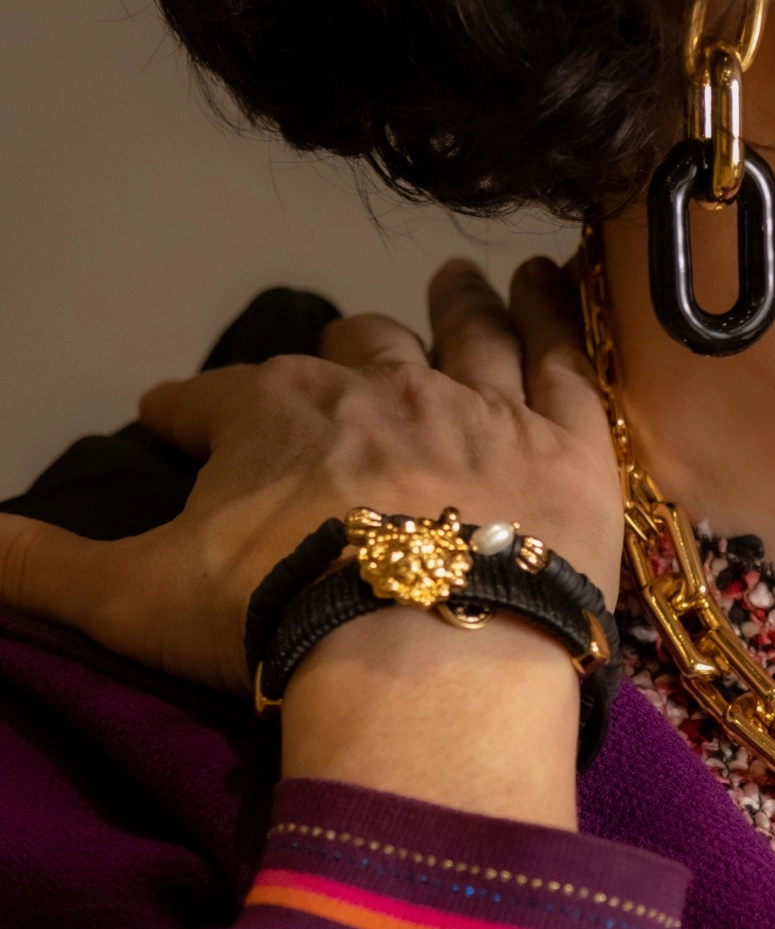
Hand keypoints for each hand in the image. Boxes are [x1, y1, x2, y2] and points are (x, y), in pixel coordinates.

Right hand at [0, 257, 621, 825]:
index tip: (172, 416)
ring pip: (470, 333)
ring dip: (458, 302)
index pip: (217, 400)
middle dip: (342, 348)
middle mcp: (385, 386)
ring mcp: (485, 405)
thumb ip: (42, 566)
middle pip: (359, 350)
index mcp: (276, 415)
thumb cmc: (272, 616)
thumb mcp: (128, 599)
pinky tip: (549, 280)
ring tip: (457, 278)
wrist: (426, 650)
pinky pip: (566, 359)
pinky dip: (556, 316)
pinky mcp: (568, 440)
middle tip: (342, 346)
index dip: (190, 409)